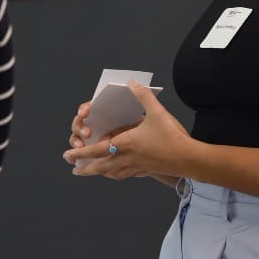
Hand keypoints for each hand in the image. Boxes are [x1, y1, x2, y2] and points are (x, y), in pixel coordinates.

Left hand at [62, 80, 193, 179]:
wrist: (189, 159)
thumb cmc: (172, 137)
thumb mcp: (157, 112)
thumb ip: (143, 96)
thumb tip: (132, 83)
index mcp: (126, 144)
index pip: (97, 150)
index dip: (81, 153)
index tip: (68, 156)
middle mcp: (127, 158)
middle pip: (100, 167)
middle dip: (85, 168)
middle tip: (73, 169)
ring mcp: (136, 167)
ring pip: (111, 173)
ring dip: (98, 173)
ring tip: (89, 172)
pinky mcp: (145, 170)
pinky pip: (124, 175)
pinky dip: (114, 174)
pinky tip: (115, 173)